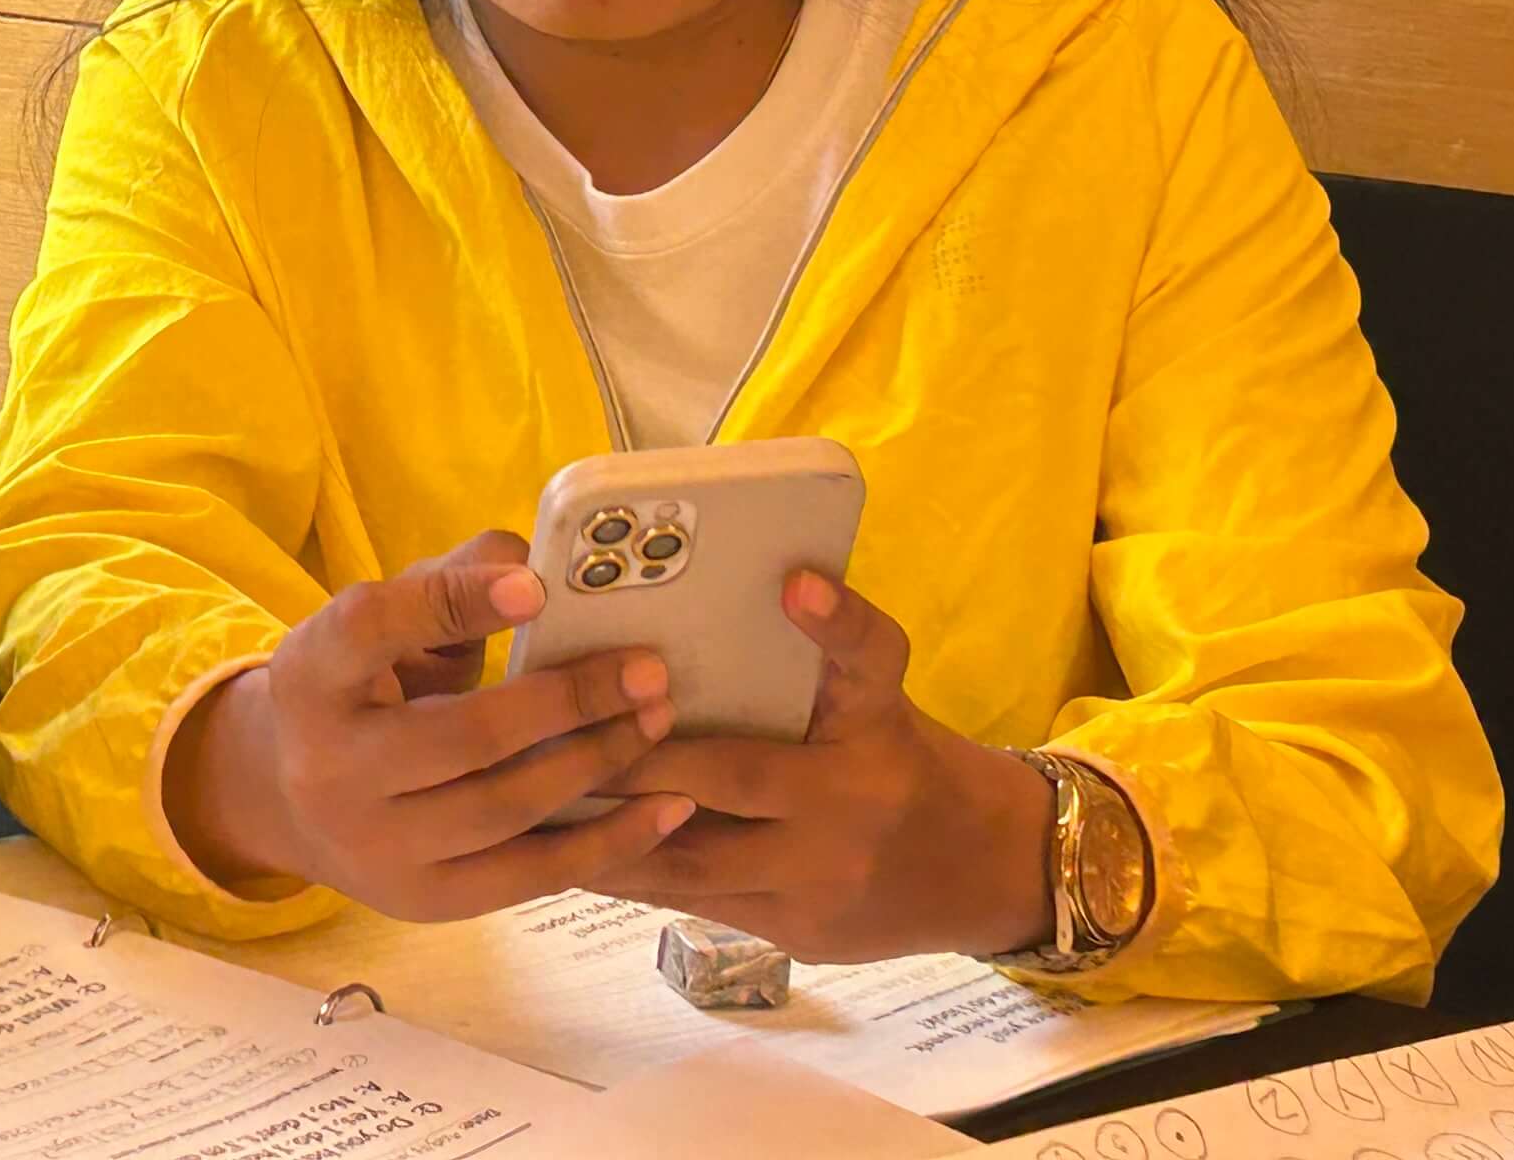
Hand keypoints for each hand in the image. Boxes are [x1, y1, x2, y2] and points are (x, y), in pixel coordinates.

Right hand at [161, 532, 697, 921]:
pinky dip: (608, 843)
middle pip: (464, 734)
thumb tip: (534, 559)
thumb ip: (450, 582)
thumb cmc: (365, 691)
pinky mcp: (426, 900)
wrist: (298, 804)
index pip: (375, 626)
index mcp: (312, 673)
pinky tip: (666, 808)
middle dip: (569, 701)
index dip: (457, 601)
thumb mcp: (383, 627)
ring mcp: (377, 845)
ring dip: (597, 762)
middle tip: (648, 670)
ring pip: (506, 808)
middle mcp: (331, 765)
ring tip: (657, 721)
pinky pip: (530, 876)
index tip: (539, 585)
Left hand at [588, 571, 1050, 961]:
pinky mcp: (796, 934)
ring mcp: (817, 885)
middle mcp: (846, 813)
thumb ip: (838, 645)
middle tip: (552, 734)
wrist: (977, 870)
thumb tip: (783, 577)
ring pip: (694, 865)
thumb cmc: (904, 758)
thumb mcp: (885, 695)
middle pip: (727, 781)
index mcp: (869, 740)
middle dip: (632, 763)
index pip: (849, 673)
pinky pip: (701, 906)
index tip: (765, 601)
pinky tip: (577, 857)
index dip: (817, 635)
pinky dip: (639, 878)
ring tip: (535, 805)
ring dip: (611, 836)